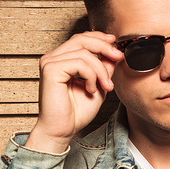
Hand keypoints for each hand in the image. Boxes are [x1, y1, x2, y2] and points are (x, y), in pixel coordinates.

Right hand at [25, 31, 123, 152]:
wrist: (62, 130)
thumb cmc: (75, 113)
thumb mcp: (97, 85)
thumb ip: (104, 68)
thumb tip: (114, 53)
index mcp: (61, 60)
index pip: (80, 39)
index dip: (98, 38)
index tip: (114, 44)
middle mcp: (53, 58)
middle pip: (82, 39)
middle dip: (104, 47)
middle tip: (118, 58)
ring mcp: (50, 63)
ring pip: (84, 52)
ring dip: (101, 69)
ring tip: (105, 86)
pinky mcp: (50, 70)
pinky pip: (79, 63)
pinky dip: (91, 76)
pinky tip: (91, 89)